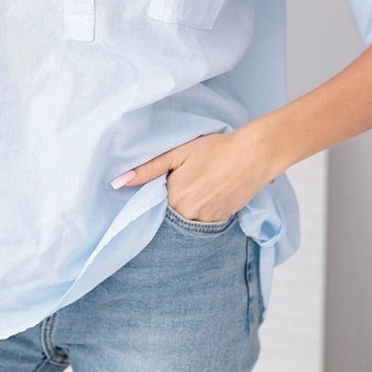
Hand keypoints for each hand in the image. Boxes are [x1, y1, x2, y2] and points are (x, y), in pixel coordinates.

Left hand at [110, 128, 273, 223]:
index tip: (165, 183)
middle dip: (172, 202)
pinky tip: (210, 192)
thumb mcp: (177, 153)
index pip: (153, 206)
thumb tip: (118, 183)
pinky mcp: (222, 220)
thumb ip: (147, 169)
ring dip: (187, 208)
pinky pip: (204, 221)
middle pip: (170, 214)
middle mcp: (188, 215)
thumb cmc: (214, 149)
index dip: (157, 195)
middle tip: (186, 181)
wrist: (253, 154)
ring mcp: (207, 220)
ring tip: (199, 185)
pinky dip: (202, 210)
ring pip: (187, 219)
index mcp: (173, 198)